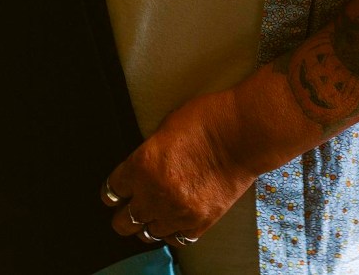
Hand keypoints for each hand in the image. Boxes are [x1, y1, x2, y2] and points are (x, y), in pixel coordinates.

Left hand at [100, 89, 255, 246]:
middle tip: (132, 206)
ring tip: (157, 212)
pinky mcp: (200, 221)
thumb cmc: (211, 119)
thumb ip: (149, 153)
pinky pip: (176, 239)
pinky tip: (177, 218)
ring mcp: (178, 211)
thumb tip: (144, 167)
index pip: (112, 191)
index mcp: (142, 164)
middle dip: (125, 213)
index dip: (115, 191)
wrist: (246, 131)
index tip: (118, 192)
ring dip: (150, 222)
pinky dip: (174, 230)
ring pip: (148, 233)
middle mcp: (155, 192)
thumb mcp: (168, 126)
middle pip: (123, 221)